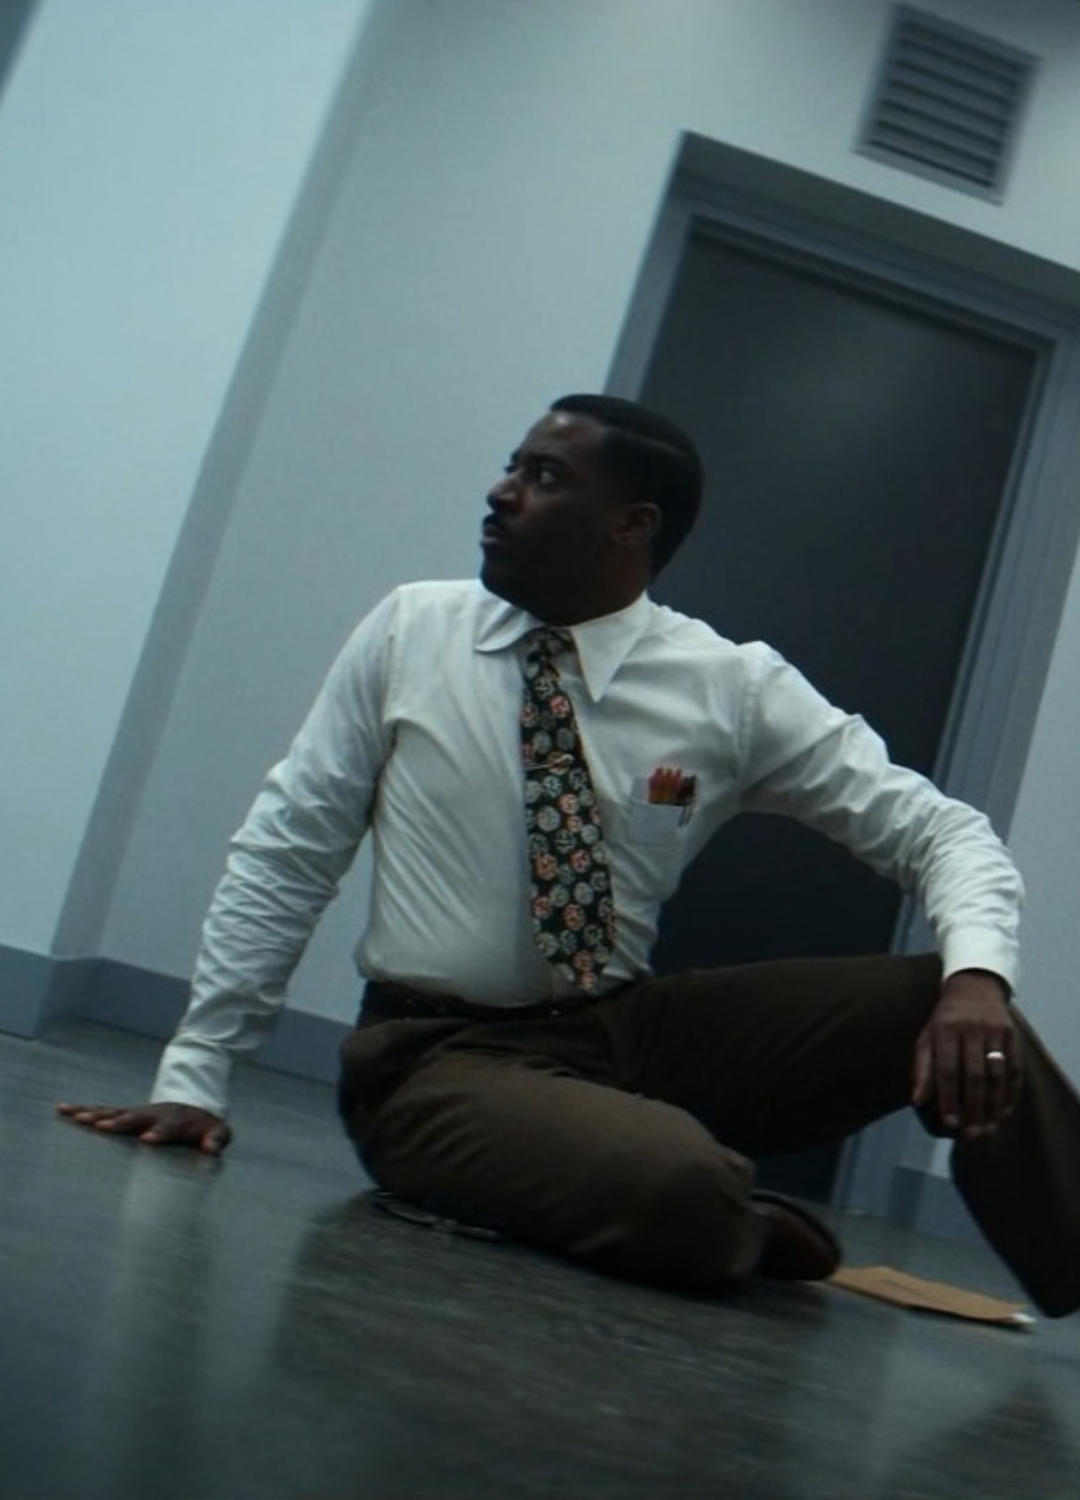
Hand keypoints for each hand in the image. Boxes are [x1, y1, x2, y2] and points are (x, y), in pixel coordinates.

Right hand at [55, 1100, 231, 1154]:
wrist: (194, 1106)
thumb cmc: (205, 1126)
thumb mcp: (218, 1133)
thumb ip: (217, 1140)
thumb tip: (212, 1148)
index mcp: (176, 1121)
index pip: (168, 1127)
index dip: (159, 1133)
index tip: (148, 1140)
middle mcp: (153, 1114)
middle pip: (135, 1117)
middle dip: (120, 1122)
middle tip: (101, 1127)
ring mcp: (138, 1112)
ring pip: (114, 1111)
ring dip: (95, 1114)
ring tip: (75, 1117)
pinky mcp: (125, 1114)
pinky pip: (102, 1111)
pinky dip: (84, 1110)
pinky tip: (64, 1110)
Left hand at [912, 969, 1020, 1138]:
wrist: (974, 986)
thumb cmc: (945, 1020)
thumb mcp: (927, 1037)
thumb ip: (922, 1068)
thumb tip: (916, 1101)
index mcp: (944, 1029)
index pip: (946, 1070)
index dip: (948, 1098)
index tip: (950, 1124)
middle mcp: (970, 1029)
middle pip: (974, 1075)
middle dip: (973, 1108)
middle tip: (971, 1134)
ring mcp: (994, 1031)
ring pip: (996, 1074)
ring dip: (993, 1106)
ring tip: (988, 1129)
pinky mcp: (1013, 1034)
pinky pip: (1014, 1068)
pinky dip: (1011, 1092)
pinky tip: (1005, 1111)